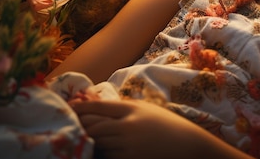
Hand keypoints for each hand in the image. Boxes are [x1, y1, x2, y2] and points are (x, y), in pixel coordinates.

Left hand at [72, 99, 250, 158]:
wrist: (190, 146)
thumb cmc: (169, 127)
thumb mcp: (149, 110)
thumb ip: (125, 109)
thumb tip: (99, 108)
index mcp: (133, 109)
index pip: (99, 106)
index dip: (81, 107)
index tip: (69, 108)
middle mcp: (128, 126)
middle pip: (93, 126)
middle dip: (81, 126)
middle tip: (71, 126)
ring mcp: (128, 146)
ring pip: (98, 143)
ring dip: (90, 142)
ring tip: (83, 138)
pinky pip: (108, 157)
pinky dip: (102, 154)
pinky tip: (101, 152)